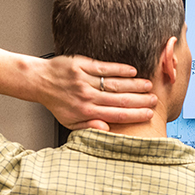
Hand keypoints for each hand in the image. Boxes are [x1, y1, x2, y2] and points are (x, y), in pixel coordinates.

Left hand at [37, 55, 156, 130]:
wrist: (39, 81)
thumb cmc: (57, 102)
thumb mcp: (69, 122)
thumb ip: (89, 126)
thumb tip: (106, 129)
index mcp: (86, 112)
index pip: (116, 115)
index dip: (135, 114)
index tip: (149, 114)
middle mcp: (87, 97)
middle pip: (120, 99)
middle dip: (140, 100)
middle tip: (154, 99)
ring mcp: (85, 80)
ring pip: (115, 84)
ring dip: (134, 85)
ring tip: (148, 86)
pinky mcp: (82, 65)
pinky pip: (105, 68)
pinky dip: (120, 70)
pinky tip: (133, 71)